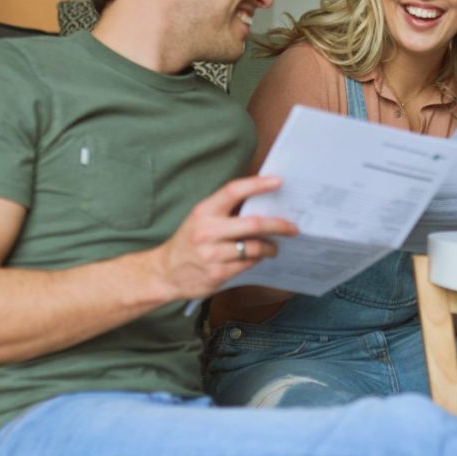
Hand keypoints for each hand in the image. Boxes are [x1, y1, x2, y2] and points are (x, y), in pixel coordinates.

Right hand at [153, 175, 297, 300]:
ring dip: (270, 247)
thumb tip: (263, 204)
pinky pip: (248, 264)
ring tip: (274, 247)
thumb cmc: (188, 242)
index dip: (257, 184)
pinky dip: (257, 259)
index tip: (278, 181)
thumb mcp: (200, 219)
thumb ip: (225, 211)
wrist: (164, 273)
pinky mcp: (217, 274)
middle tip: (292, 227)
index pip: (233, 191)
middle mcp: (207, 231)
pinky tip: (258, 257)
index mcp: (203, 212)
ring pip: (255, 247)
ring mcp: (212, 254)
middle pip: (254, 224)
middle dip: (279, 225)